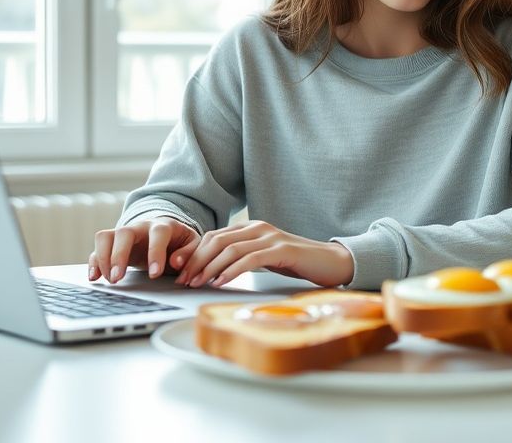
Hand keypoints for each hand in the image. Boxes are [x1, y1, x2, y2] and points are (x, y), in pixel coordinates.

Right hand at [88, 217, 200, 283]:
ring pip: (105, 236)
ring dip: (103, 258)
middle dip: (119, 255)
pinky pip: (98, 248)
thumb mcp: (192, 245)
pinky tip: (94, 277)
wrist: (166, 232)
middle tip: (118, 278)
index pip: (158, 233)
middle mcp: (140, 227)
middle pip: (124, 232)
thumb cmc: (179, 241)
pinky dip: (94, 262)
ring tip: (110, 279)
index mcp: (163, 226)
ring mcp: (124, 234)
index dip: (156, 252)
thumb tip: (176, 262)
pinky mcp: (113, 243)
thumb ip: (189, 253)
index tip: (154, 274)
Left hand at [176, 220, 354, 288]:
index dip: (193, 253)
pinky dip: (231, 271)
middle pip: (217, 240)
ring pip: (230, 249)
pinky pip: (250, 259)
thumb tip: (213, 271)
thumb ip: (243, 258)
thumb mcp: (265, 258)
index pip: (213, 236)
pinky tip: (221, 282)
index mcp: (251, 227)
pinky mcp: (282, 250)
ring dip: (209, 267)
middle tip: (184, 280)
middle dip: (196, 261)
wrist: (332, 262)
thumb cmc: (297, 263)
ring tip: (197, 283)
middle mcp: (258, 227)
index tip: (179, 270)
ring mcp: (271, 237)